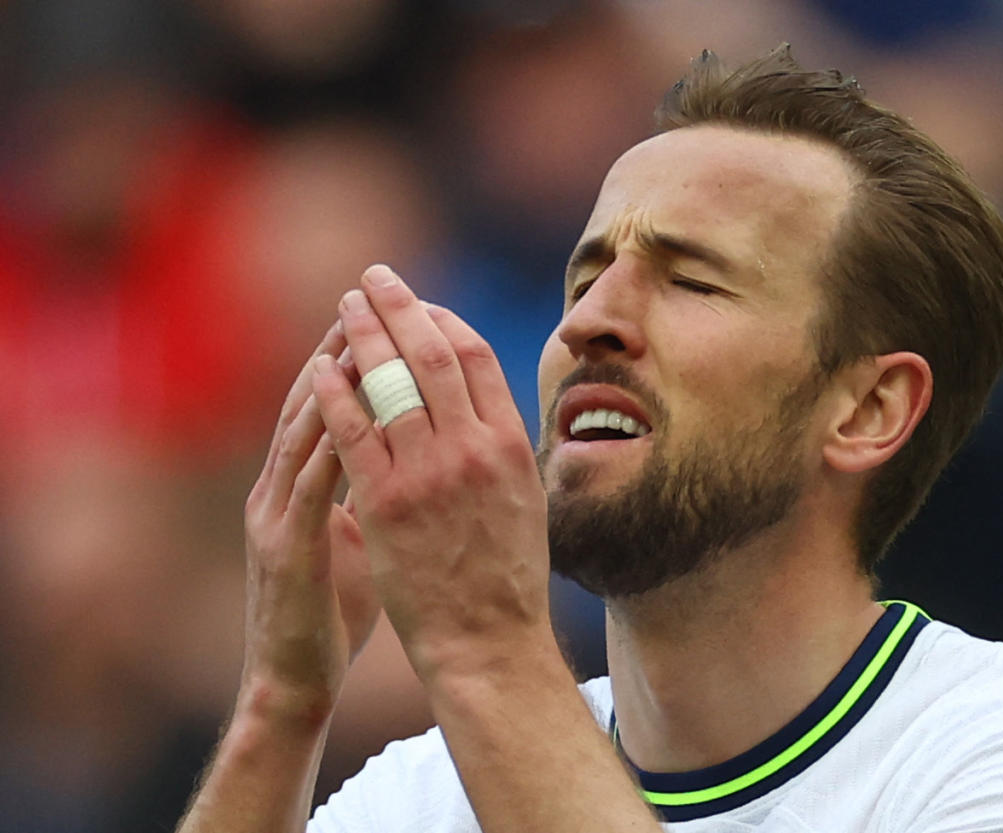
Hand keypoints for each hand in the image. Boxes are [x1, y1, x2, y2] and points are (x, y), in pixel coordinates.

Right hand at [241, 321, 380, 723]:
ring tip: (360, 333)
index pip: (330, 399)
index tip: (394, 312)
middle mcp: (281, 486)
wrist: (295, 679)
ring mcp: (276, 513)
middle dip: (342, 344)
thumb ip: (372, 489)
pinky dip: (328, 440)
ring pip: (302, 428)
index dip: (358, 352)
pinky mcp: (285, 546)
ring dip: (331, 379)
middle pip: (311, 397)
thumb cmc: (332, 608)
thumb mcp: (357, 536)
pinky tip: (349, 409)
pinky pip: (307, 483)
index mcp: (300, 481)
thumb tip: (413, 451)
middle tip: (372, 296)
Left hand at [312, 265, 552, 680]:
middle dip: (400, 306)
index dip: (444, 319)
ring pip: (390, 381)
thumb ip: (500, 442)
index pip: (475, 356)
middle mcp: (472, 447)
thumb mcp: (524, 496)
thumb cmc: (506, 573)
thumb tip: (480, 396)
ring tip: (346, 305)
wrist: (486, 638)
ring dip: (363, 334)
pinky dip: (337, 391)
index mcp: (509, 442)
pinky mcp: (385, 502)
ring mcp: (427, 473)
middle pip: (431, 353)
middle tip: (375, 278)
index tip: (420, 303)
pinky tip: (321, 366)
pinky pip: (355, 430)